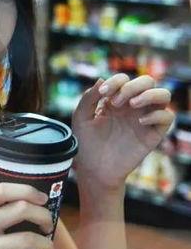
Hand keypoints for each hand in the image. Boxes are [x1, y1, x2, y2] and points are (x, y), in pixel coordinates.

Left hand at [72, 74, 174, 192]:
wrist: (94, 169)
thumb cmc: (86, 143)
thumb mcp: (81, 117)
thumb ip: (88, 98)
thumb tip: (101, 79)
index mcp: (116, 100)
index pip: (124, 79)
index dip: (116, 81)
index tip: (103, 94)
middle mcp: (132, 107)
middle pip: (147, 81)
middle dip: (133, 85)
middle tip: (116, 102)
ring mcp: (144, 119)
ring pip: (163, 95)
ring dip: (149, 94)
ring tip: (132, 104)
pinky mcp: (152, 134)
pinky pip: (167, 117)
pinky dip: (156, 114)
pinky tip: (139, 122)